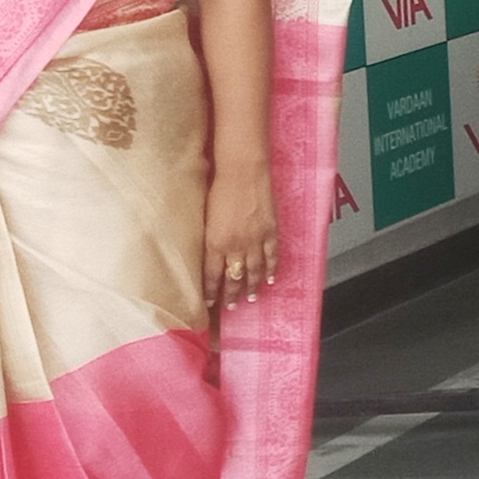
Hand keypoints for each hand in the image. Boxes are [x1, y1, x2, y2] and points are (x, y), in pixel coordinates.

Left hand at [201, 173, 277, 312]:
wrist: (242, 171)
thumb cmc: (219, 188)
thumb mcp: (205, 217)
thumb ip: (209, 239)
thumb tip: (209, 254)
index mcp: (215, 243)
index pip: (212, 275)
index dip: (211, 291)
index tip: (209, 303)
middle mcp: (235, 246)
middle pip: (233, 277)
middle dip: (231, 294)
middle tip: (230, 307)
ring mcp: (255, 240)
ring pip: (254, 271)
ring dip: (251, 286)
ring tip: (251, 298)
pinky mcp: (270, 231)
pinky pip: (272, 256)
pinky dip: (272, 269)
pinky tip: (270, 279)